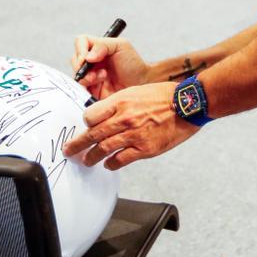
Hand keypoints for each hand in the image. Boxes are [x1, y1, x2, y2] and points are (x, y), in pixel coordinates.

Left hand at [62, 82, 198, 169]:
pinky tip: (109, 164)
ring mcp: (134, 134)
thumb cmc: (164, 96)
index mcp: (120, 101)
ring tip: (86, 161)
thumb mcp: (136, 91)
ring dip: (92, 157)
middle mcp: (124, 118)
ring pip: (103, 149)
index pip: (91, 116)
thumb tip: (104, 117)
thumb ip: (118, 104)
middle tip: (69, 150)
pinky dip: (112, 163)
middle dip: (77, 144)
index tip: (86, 127)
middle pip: (92, 134)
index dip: (86, 123)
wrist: (188, 104)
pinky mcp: (145, 149)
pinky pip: (121, 159)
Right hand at [71, 36, 150, 99]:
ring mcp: (91, 75)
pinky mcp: (92, 89)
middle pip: (75, 60)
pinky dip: (87, 88)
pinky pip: (81, 89)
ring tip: (102, 78)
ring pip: (77, 75)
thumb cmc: (134, 64)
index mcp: (97, 47)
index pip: (81, 42)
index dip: (80, 50)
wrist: (142, 83)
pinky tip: (100, 87)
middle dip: (83, 67)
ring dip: (87, 78)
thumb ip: (103, 45)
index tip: (86, 59)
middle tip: (94, 73)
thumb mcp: (122, 46)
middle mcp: (92, 60)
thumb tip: (87, 57)